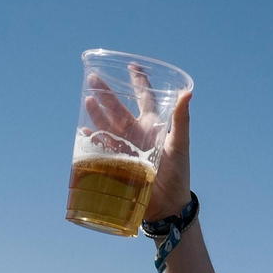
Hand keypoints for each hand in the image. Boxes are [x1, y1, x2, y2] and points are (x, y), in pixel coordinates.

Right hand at [84, 72, 191, 222]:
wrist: (168, 206)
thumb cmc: (178, 174)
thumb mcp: (181, 144)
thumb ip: (181, 119)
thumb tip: (188, 92)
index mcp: (153, 126)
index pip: (144, 98)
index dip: (139, 82)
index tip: (131, 66)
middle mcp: (137, 135)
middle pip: (119, 110)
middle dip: (107, 94)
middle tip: (94, 79)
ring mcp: (125, 149)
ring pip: (108, 126)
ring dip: (97, 114)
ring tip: (88, 100)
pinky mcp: (116, 164)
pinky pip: (100, 149)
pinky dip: (92, 140)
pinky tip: (84, 131)